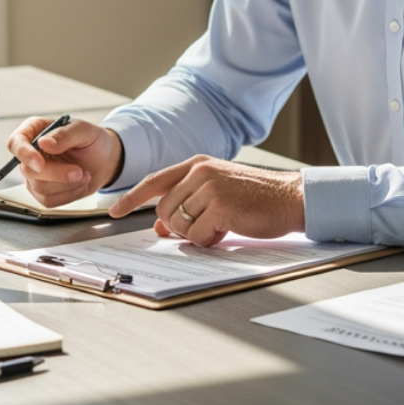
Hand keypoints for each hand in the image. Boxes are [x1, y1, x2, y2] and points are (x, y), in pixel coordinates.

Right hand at [7, 116, 123, 206]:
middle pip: (28, 170)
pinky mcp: (43, 192)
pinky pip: (48, 201)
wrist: (104, 160)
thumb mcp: (84, 130)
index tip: (40, 162)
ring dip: (67, 184)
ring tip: (84, 175)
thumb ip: (64, 134)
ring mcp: (35, 175)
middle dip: (56, 174)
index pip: (15, 143)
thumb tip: (44, 143)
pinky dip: (69, 195)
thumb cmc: (92, 140)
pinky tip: (80, 184)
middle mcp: (30, 153)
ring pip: (39, 188)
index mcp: (34, 131)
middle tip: (80, 171)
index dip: (24, 154)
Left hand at [109, 157, 304, 246]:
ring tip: (219, 226)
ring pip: (178, 224)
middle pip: (163, 210)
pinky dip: (208, 240)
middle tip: (204, 227)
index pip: (154, 181)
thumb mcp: (216, 195)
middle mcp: (199, 172)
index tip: (114, 210)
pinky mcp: (220, 205)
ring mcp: (209, 187)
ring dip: (195, 234)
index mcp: (196, 165)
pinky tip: (227, 229)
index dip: (131, 198)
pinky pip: (196, 235)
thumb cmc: (255, 198)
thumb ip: (186, 204)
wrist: (289, 198)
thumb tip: (159, 227)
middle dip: (177, 227)